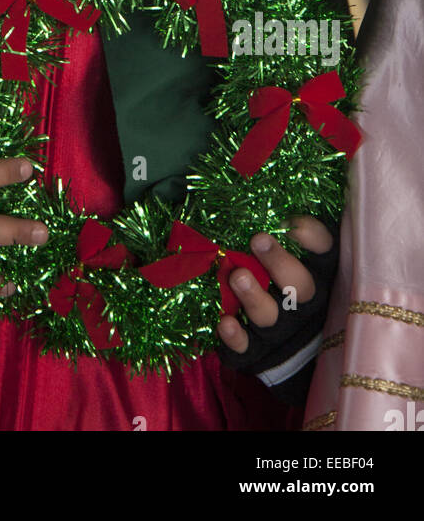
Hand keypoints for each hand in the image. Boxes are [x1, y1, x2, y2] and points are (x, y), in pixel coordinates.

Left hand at [216, 214, 333, 351]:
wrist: (289, 349)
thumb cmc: (286, 284)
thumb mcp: (295, 257)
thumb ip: (287, 233)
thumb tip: (266, 197)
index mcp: (317, 274)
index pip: (324, 251)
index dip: (312, 237)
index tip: (294, 223)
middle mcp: (302, 304)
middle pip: (300, 286)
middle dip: (279, 262)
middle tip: (258, 238)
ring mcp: (280, 330)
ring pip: (269, 315)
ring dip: (253, 295)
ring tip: (237, 275)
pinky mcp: (256, 351)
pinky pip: (245, 346)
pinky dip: (235, 336)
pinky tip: (224, 322)